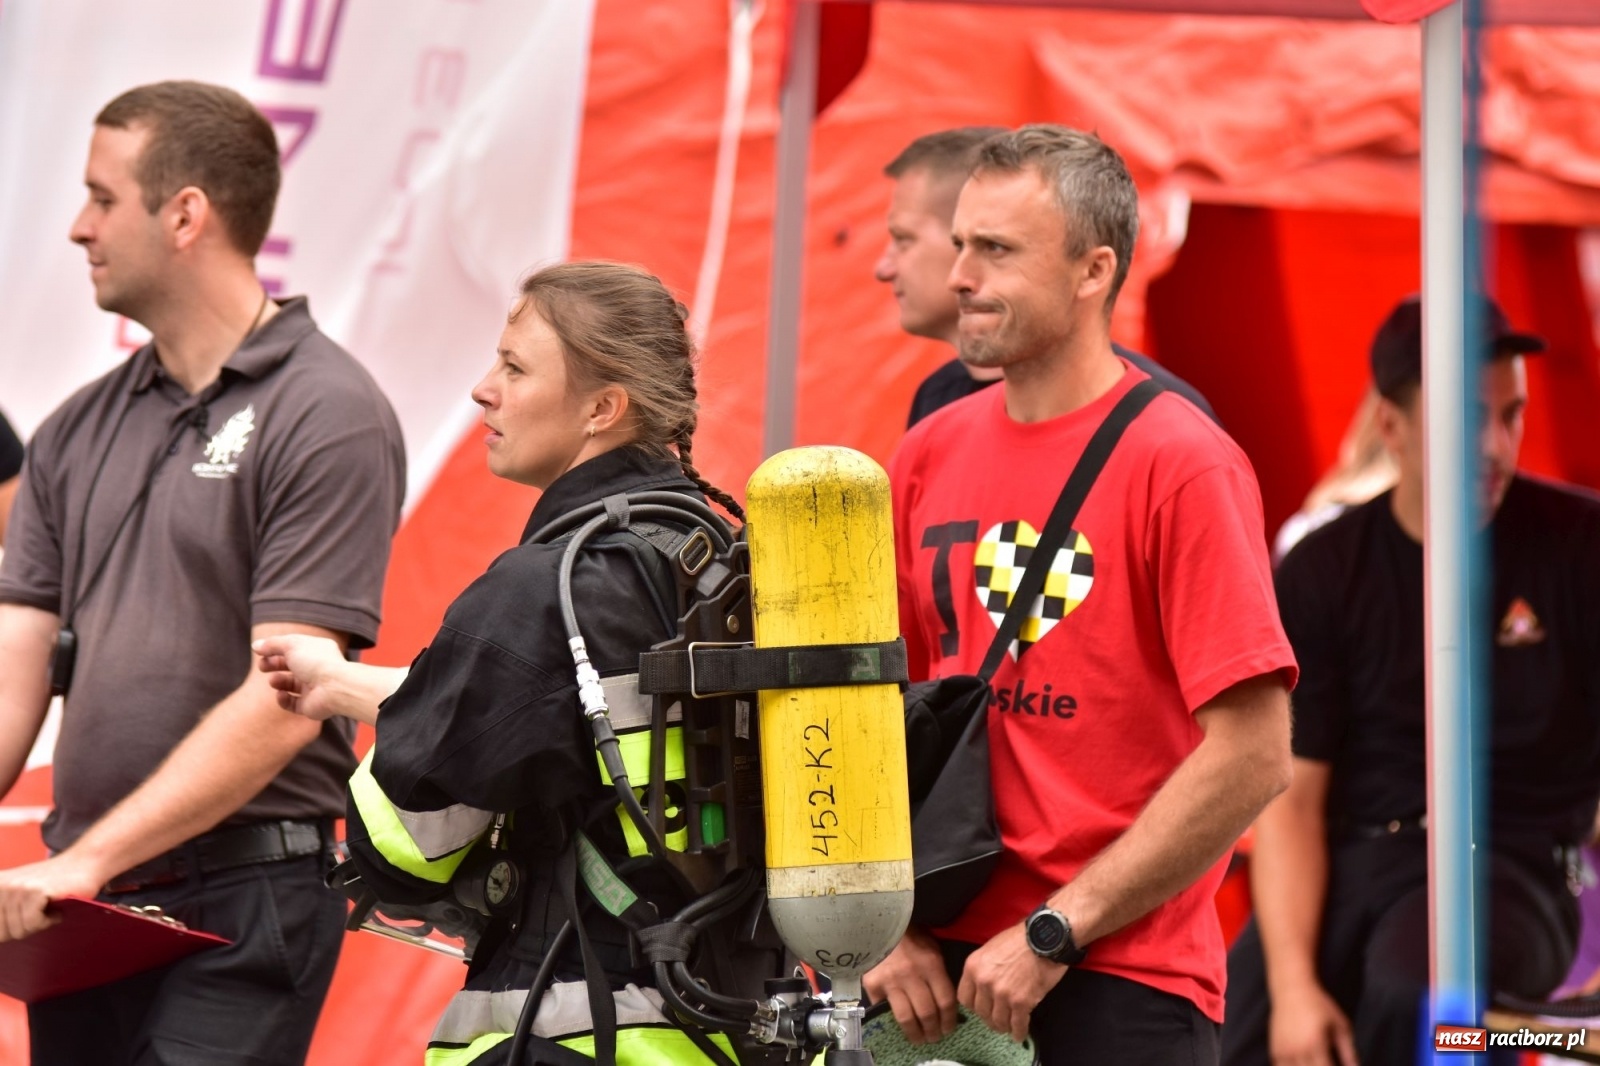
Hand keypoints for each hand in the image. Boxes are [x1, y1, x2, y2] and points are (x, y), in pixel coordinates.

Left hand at [0, 852, 108, 941]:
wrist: (84, 862)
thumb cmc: (55, 884)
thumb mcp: (19, 897)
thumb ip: (3, 915)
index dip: (10, 930)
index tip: (26, 915)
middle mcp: (0, 885)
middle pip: (2, 933)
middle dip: (24, 928)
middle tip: (40, 911)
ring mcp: (16, 887)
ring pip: (18, 930)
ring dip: (39, 923)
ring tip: (49, 906)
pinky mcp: (35, 890)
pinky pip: (33, 923)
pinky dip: (48, 920)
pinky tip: (56, 906)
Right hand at [254, 634, 346, 720]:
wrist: (334, 688)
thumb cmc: (316, 662)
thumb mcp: (291, 645)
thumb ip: (273, 644)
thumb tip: (256, 645)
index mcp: (316, 650)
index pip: (293, 648)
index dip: (276, 649)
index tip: (260, 651)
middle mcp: (316, 668)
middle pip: (290, 666)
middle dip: (273, 665)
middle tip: (262, 666)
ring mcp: (314, 687)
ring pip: (290, 684)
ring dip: (278, 681)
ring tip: (274, 680)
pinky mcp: (310, 705)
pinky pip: (292, 703)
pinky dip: (283, 699)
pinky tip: (281, 694)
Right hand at [863, 926, 958, 1043]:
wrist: (879, 924)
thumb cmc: (910, 936)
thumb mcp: (932, 949)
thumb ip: (939, 974)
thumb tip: (947, 1004)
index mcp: (931, 964)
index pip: (945, 1001)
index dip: (949, 1020)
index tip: (948, 1029)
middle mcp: (912, 975)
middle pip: (927, 1014)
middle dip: (933, 1031)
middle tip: (934, 1038)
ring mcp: (891, 981)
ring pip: (906, 1018)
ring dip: (915, 1034)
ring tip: (919, 1039)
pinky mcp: (873, 985)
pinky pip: (884, 1009)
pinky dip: (890, 1019)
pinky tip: (897, 1023)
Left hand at [957, 922, 1065, 1042]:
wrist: (1045, 938)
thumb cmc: (1019, 939)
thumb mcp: (990, 948)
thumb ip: (983, 969)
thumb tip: (981, 988)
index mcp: (973, 967)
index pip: (964, 998)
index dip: (974, 1006)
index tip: (982, 1008)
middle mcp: (984, 982)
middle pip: (981, 1012)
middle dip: (989, 1018)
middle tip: (997, 1020)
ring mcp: (1002, 994)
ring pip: (998, 1021)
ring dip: (1004, 1027)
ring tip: (1009, 1027)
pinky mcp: (1021, 1002)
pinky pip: (1017, 1024)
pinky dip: (1018, 1032)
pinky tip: (1020, 1034)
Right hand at [1268, 981, 1357, 1065]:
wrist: (1292, 987)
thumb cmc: (1319, 1004)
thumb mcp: (1340, 1025)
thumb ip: (1349, 1051)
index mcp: (1316, 1045)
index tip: (1337, 1065)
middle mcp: (1298, 1050)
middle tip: (1324, 1061)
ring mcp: (1283, 1050)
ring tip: (1313, 1062)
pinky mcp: (1274, 1048)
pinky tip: (1299, 1063)